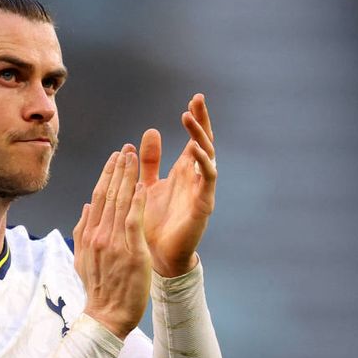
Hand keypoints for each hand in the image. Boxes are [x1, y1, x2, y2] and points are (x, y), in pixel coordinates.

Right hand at [73, 149, 151, 338]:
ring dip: (127, 177)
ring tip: (134, 157)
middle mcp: (99, 235)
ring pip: (120, 203)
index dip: (107, 175)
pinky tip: (141, 185)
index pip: (98, 197)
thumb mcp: (82, 258)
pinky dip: (136, 202)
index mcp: (89, 234)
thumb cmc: (99, 289)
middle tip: (126, 148)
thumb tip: (86, 207)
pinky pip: (133, 221)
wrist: (107, 315)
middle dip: (118, 169)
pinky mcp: (131, 252)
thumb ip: (82, 231)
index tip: (114, 158)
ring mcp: (114, 243)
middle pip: (108, 194)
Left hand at [138, 93, 216, 276]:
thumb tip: (150, 131)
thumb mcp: (148, 184)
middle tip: (198, 99)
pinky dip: (205, 164)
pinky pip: (208, 180)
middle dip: (202, 121)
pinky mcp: (204, 205)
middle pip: (204, 143)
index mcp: (183, 172)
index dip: (195, 120)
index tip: (193, 99)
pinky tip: (197, 151)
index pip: (194, 140)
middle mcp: (195, 178)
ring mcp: (202, 190)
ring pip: (208, 157)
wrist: (157, 257)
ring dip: (200, 137)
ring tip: (190, 119)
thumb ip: (149, 160)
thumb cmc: (154, 223)